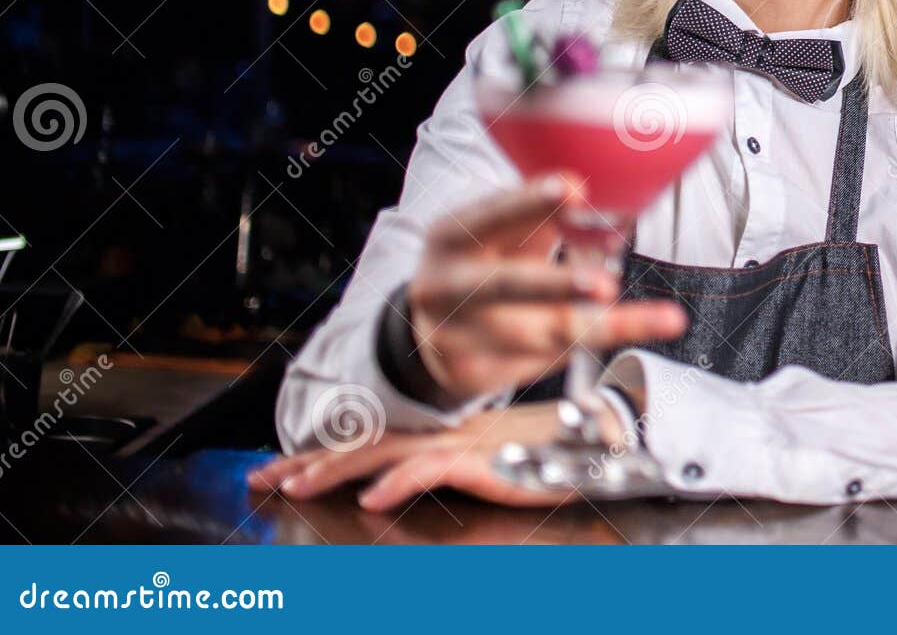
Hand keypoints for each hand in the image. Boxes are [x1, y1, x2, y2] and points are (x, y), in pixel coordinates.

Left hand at [247, 402, 610, 510]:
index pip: (372, 441)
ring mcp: (461, 443)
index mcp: (441, 433)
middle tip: (261, 478)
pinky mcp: (484, 459)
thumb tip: (409, 484)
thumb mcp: (494, 460)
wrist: (601, 432)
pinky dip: (400, 482)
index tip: (280, 468)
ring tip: (295, 485)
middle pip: (364, 443)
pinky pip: (432, 470)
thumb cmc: (552, 450)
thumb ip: (455, 466)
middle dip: (309, 461)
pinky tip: (372, 499)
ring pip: (386, 453)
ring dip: (338, 469)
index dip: (324, 453)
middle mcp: (442, 433)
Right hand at [407, 172, 686, 397]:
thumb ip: (545, 214)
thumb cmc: (483, 263)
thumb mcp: (504, 230)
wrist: (430, 332)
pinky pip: (544, 360)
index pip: (493, 214)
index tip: (575, 190)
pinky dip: (580, 344)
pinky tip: (603, 329)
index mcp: (451, 235)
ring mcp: (455, 337)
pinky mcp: (474, 376)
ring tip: (662, 318)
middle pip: (508, 286)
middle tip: (606, 286)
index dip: (532, 202)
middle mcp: (445, 286)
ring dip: (604, 325)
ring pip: (540, 334)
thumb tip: (594, 199)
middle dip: (559, 286)